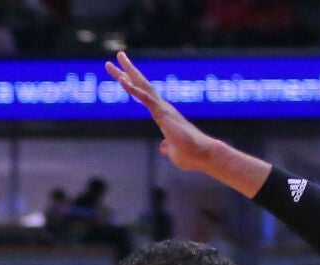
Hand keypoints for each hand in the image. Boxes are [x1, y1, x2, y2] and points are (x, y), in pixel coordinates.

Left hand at [105, 52, 223, 172]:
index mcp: (162, 114)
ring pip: (142, 86)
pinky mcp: (163, 114)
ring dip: (128, 72)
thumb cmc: (189, 154)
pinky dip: (134, 89)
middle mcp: (162, 107)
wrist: (202, 156)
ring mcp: (162, 108)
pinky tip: (123, 80)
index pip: (144, 94)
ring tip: (117, 59)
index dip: (132, 83)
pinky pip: (145, 98)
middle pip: (142, 84)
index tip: (120, 74)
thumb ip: (167, 146)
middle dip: (128, 70)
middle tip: (118, 55)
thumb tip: (164, 147)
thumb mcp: (173, 150)